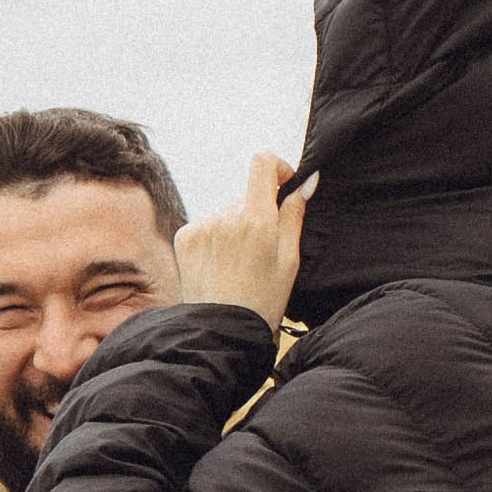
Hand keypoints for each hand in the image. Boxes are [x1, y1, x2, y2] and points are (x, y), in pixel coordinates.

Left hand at [174, 151, 317, 328]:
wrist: (222, 330)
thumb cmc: (263, 300)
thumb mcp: (289, 259)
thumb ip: (294, 215)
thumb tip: (306, 182)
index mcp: (256, 219)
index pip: (262, 162)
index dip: (277, 167)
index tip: (284, 185)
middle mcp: (225, 216)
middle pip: (248, 195)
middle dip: (259, 213)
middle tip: (263, 250)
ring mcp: (202, 225)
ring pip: (228, 213)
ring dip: (236, 229)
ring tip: (240, 265)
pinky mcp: (185, 237)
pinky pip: (208, 225)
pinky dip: (217, 239)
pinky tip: (221, 266)